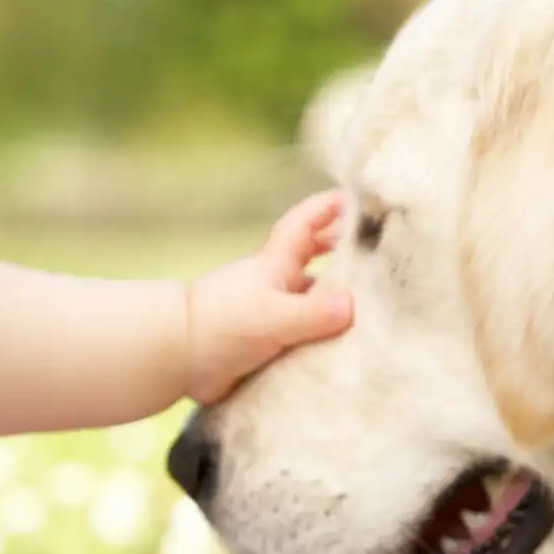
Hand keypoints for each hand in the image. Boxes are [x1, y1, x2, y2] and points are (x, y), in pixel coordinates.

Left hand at [182, 189, 353, 404]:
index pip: (304, 224)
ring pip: (311, 296)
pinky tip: (345, 345)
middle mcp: (275, 283)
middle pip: (313, 257)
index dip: (327, 208)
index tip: (356, 198)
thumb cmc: (222, 324)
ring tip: (374, 302)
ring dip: (336, 297)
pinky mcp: (266, 340)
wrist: (178, 355)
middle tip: (376, 250)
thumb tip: (351, 305)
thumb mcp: (272, 316)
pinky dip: (323, 333)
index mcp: (275, 264)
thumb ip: (311, 313)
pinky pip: (303, 331)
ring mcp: (270, 310)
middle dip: (340, 250)